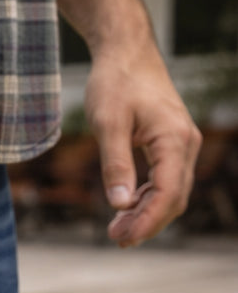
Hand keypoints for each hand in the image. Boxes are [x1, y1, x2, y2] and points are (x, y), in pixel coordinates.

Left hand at [84, 48, 201, 246]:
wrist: (125, 53)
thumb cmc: (115, 83)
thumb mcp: (108, 124)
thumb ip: (115, 165)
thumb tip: (119, 204)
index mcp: (174, 139)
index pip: (168, 192)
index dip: (147, 220)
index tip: (124, 238)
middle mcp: (185, 143)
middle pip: (174, 198)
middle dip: (147, 223)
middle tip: (116, 239)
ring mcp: (180, 144)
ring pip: (171, 192)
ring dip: (147, 214)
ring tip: (117, 231)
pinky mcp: (169, 145)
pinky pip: (164, 181)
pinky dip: (147, 199)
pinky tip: (125, 210)